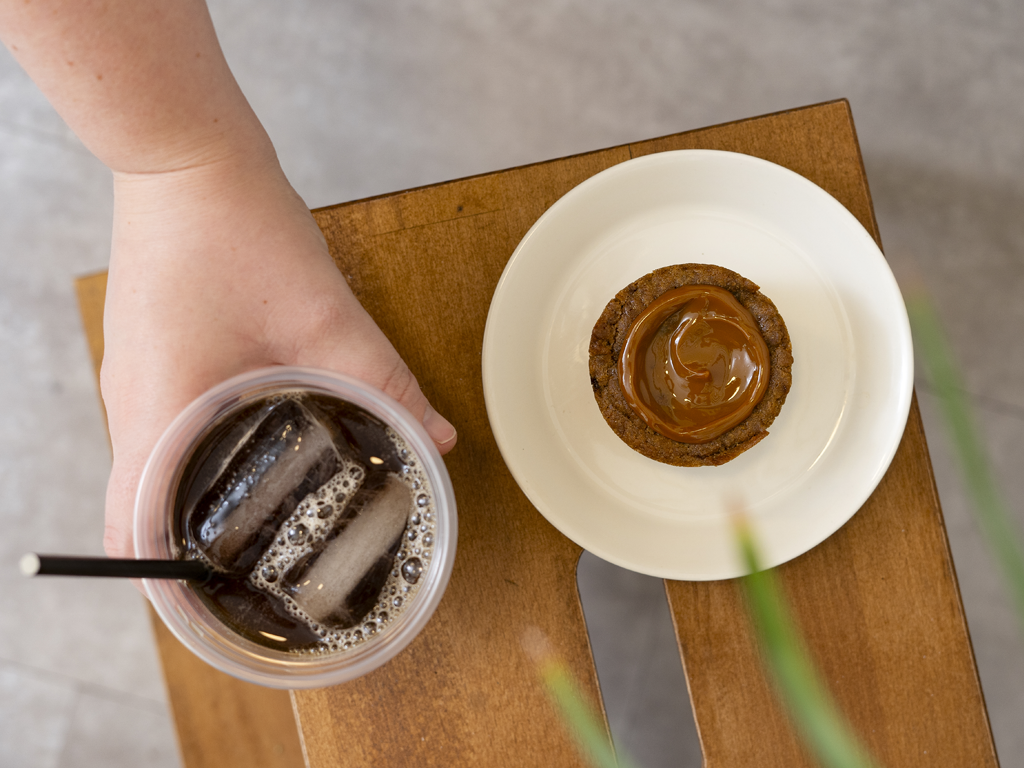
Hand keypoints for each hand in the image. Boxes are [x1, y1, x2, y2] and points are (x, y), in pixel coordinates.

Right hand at [100, 150, 455, 558]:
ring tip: (251, 536)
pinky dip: (194, 465)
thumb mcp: (323, 316)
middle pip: (140, 513)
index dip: (169, 590)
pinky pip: (164, 436)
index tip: (214, 619)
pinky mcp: (152, 362)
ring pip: (150, 475)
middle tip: (245, 587)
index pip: (138, 531)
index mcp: (159, 411)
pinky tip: (249, 461)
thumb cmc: (236, 228)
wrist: (186, 158)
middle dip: (183, 562)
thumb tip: (436, 438)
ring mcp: (133, 384)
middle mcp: (131, 408)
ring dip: (190, 511)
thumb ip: (382, 383)